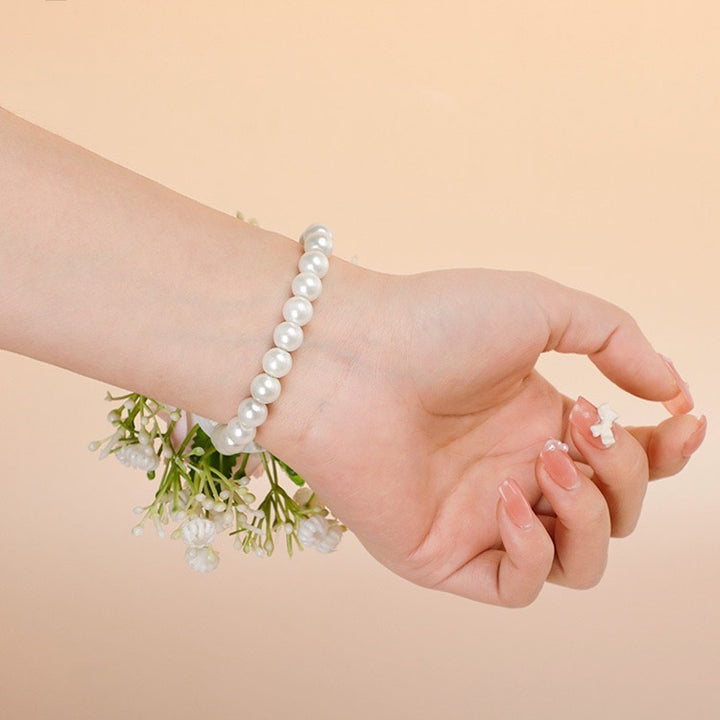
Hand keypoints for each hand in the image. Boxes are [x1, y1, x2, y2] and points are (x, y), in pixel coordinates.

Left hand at [275, 266, 705, 606]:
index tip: (685, 421)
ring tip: (548, 459)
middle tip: (577, 421)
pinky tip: (507, 499)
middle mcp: (513, 472)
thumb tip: (673, 391)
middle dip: (621, 471)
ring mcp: (479, 517)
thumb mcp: (542, 309)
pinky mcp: (441, 555)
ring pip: (579, 560)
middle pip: (613, 511)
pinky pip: (516, 586)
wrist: (346, 355)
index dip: (665, 452)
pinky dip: (532, 550)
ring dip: (589, 514)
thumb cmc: (435, 322)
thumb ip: (616, 339)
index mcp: (536, 422)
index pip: (626, 461)